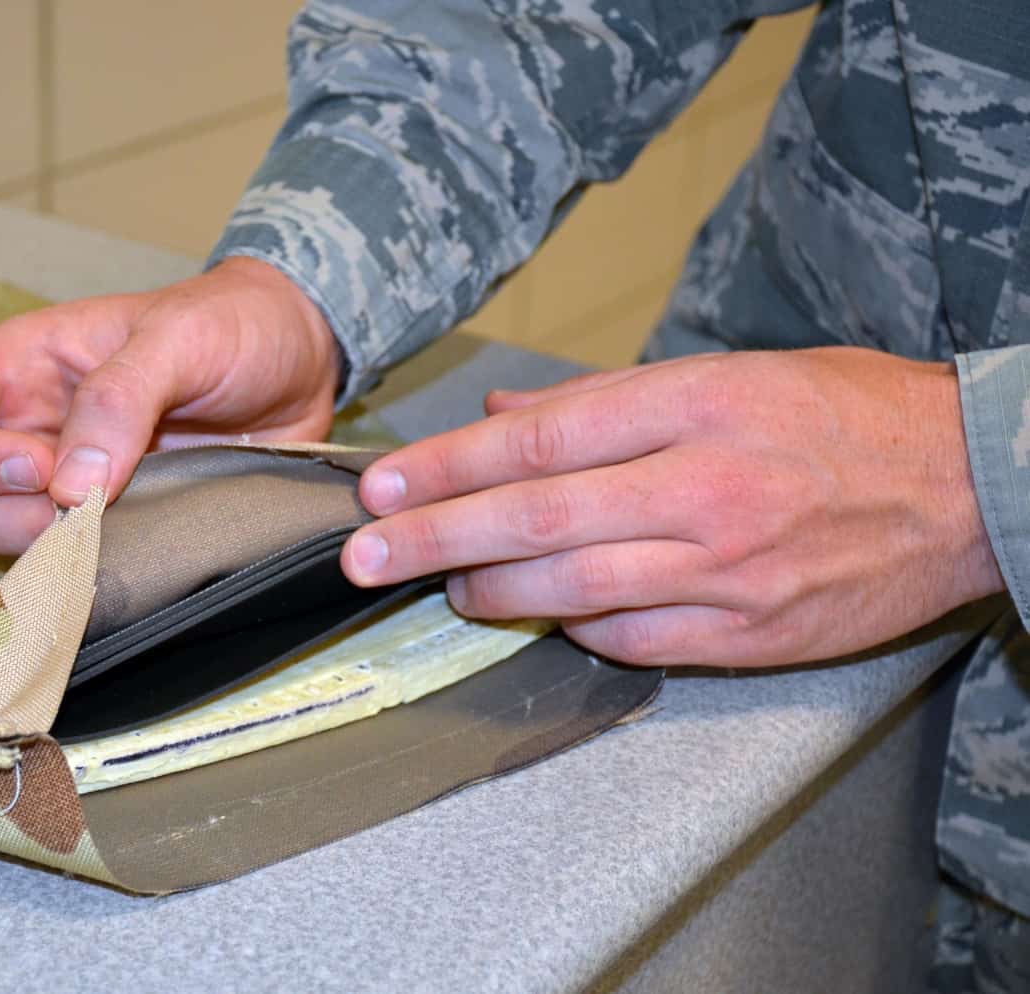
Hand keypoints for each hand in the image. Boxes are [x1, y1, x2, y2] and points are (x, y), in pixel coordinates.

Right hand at [0, 258, 339, 553]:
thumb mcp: (179, 338)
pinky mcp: (113, 524)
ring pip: (2, 542)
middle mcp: (27, 428)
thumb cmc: (233, 324)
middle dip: (8, 515)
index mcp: (20, 367)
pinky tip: (133, 554)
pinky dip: (88, 572)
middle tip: (86, 510)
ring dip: (46, 549)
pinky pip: (69, 565)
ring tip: (114, 528)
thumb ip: (122, 397)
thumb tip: (69, 486)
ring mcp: (66, 483)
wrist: (301, 359)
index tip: (41, 470)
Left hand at [339, 348, 1004, 666]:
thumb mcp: (730, 371)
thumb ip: (607, 399)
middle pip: (537, 519)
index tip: (384, 483)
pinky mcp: (750, 633)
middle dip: (434, 538)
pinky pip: (633, 641)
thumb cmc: (846, 416)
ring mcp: (728, 570)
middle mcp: (704, 489)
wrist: (970, 486)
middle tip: (362, 553)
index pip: (540, 441)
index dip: (449, 467)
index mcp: (696, 407)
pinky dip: (574, 630)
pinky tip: (539, 617)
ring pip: (573, 590)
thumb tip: (505, 416)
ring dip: (490, 592)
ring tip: (439, 584)